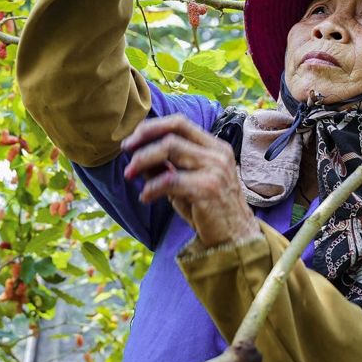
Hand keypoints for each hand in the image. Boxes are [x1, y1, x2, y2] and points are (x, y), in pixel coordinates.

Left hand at [122, 114, 261, 247]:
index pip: (180, 123)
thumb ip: (169, 167)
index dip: (153, 127)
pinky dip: (151, 187)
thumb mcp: (189, 182)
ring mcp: (215, 169)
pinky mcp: (207, 188)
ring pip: (170, 149)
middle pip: (173, 133)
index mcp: (215, 147)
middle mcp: (217, 153)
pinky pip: (170, 180)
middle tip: (125, 151)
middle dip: (143, 139)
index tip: (132, 139)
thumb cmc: (210, 210)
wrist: (236, 238)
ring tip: (130, 174)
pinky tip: (145, 197)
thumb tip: (139, 156)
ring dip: (143, 160)